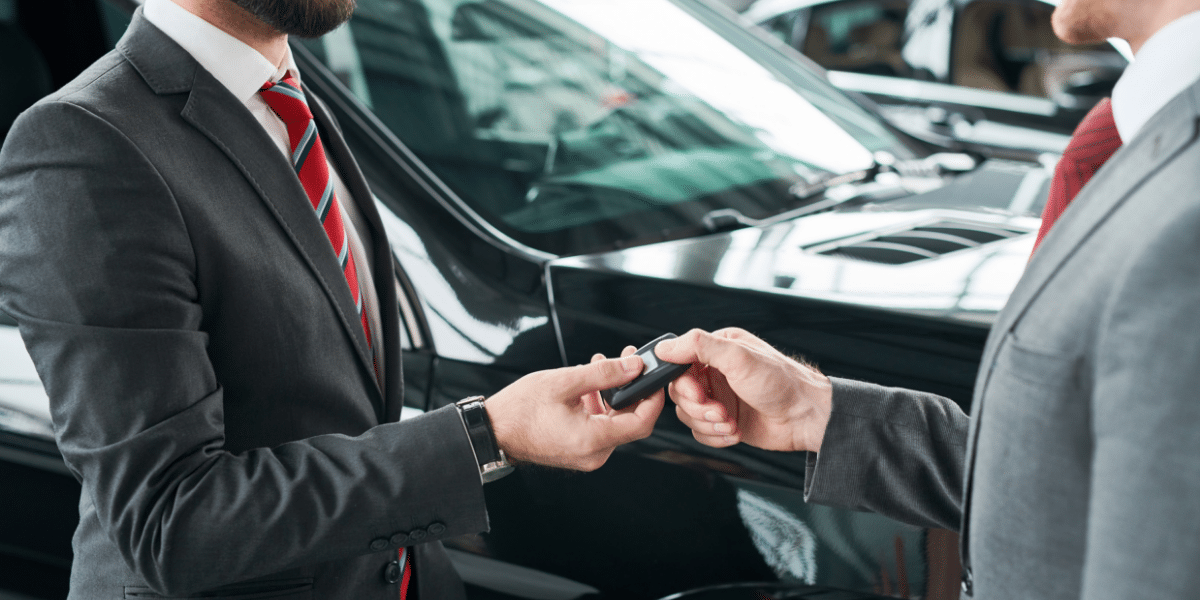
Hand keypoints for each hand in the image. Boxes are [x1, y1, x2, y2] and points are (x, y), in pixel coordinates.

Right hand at [485, 350, 664, 470]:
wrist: (492, 431)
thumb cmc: (519, 410)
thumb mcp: (563, 382)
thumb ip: (603, 374)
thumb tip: (633, 367)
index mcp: (591, 440)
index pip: (641, 423)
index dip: (653, 399)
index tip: (656, 377)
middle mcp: (593, 453)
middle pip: (630, 422)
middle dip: (632, 388)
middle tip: (628, 360)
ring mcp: (586, 454)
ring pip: (614, 422)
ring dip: (614, 393)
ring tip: (603, 365)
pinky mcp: (578, 450)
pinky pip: (599, 427)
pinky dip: (600, 405)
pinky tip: (590, 383)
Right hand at [654, 328, 831, 452]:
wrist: (806, 417)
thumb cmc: (781, 383)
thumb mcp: (738, 356)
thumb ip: (699, 346)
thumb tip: (665, 346)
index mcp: (717, 350)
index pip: (679, 365)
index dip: (683, 384)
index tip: (698, 394)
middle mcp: (716, 373)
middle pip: (680, 394)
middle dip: (698, 408)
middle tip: (720, 411)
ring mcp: (720, 399)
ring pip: (688, 416)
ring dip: (708, 424)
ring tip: (731, 423)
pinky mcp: (725, 422)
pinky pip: (702, 433)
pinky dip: (716, 437)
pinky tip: (735, 432)